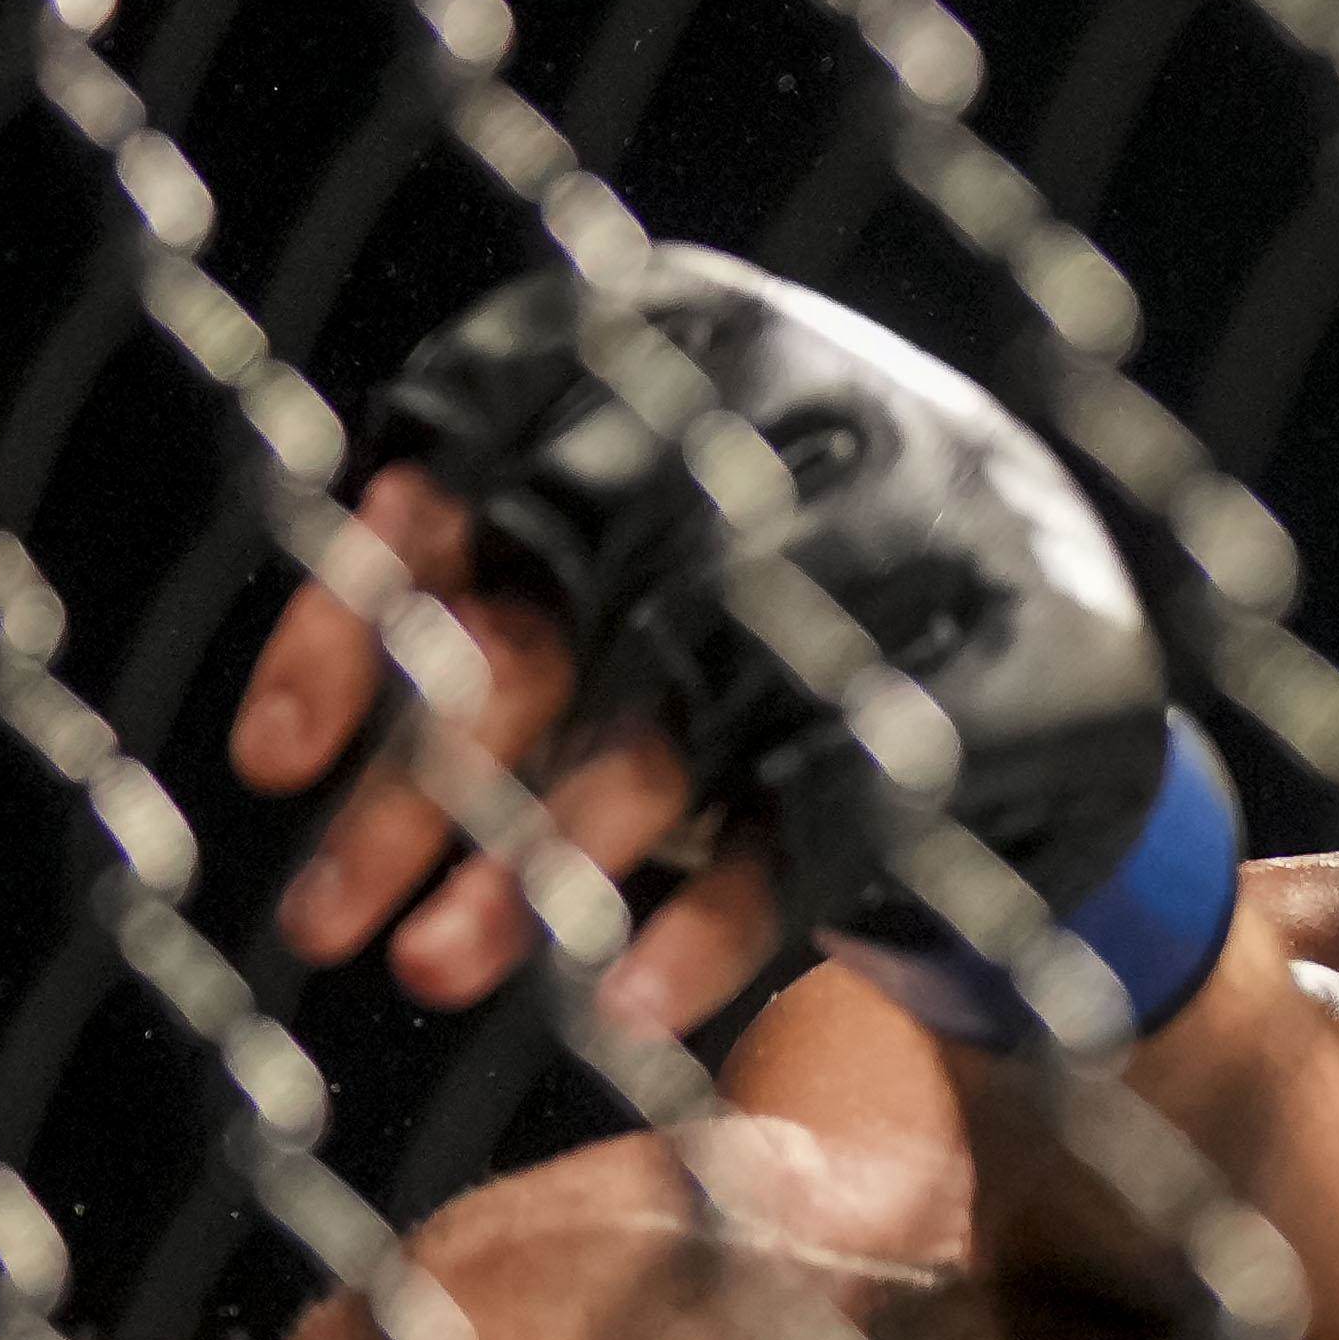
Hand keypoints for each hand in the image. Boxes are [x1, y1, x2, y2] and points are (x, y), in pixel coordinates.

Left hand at [221, 252, 1229, 1046]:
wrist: (1070, 688)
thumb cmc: (781, 631)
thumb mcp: (632, 579)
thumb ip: (489, 595)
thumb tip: (282, 751)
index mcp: (700, 332)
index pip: (477, 458)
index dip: (358, 614)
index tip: (268, 766)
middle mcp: (817, 405)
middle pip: (569, 595)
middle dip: (432, 774)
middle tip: (324, 927)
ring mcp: (933, 537)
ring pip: (687, 704)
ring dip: (545, 856)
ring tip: (433, 973)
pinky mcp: (1019, 685)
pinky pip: (829, 811)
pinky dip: (714, 917)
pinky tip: (618, 1007)